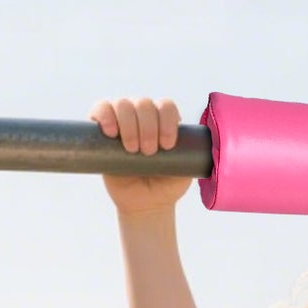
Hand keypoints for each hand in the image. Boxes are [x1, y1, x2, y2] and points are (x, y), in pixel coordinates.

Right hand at [88, 97, 195, 215]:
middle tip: (149, 152)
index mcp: (163, 121)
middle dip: (148, 127)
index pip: (166, 106)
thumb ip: (194, 159)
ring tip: (133, 150)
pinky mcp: (101, 129)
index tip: (168, 146)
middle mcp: (142, 116)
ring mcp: (122, 121)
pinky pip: (100, 109)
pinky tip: (111, 132)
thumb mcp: (185, 172)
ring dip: (130, 125)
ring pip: (123, 104)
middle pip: (144, 103)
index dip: (167, 121)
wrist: (144, 204)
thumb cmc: (166, 186)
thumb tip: (206, 149)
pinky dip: (105, 116)